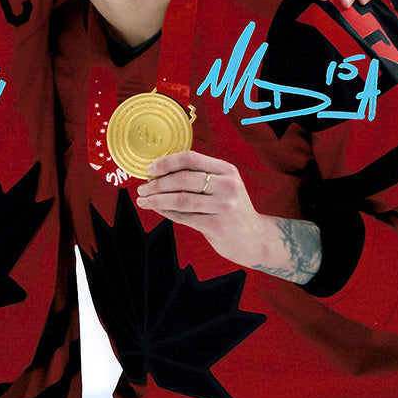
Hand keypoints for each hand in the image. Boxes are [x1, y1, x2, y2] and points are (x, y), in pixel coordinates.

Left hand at [135, 150, 320, 283]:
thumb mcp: (224, 186)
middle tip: (142, 188)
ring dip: (157, 199)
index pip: (191, 159)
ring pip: (181, 199)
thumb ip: (199, 177)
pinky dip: (166, 213)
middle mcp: (227, 186)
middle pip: (183, 179)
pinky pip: (184, 217)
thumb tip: (160, 172)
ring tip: (143, 200)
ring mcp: (223, 206)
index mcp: (227, 170)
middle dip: (157, 183)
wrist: (255, 239)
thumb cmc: (232, 209)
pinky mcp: (217, 225)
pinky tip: (157, 210)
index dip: (167, 162)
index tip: (150, 168)